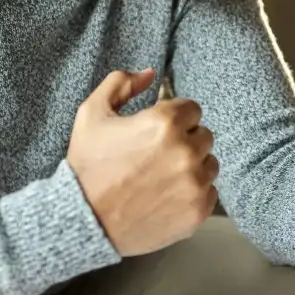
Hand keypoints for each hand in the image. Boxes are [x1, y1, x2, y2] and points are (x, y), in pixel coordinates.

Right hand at [67, 69, 218, 257]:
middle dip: (184, 141)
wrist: (85, 221)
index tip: (156, 133)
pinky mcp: (198, 211)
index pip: (192, 109)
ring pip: (209, 165)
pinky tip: (166, 197)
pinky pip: (209, 193)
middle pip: (204, 136)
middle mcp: (186, 151)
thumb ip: (121, 84)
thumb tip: (151, 73)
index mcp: (165, 122)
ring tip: (161, 178)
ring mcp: (195, 183)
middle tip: (156, 156)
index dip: (173, 118)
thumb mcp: (92, 114)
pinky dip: (193, 194)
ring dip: (192, 167)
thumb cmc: (88, 166)